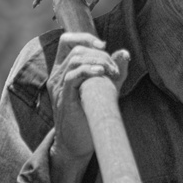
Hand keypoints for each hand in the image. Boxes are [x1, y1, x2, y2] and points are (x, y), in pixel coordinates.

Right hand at [47, 29, 130, 161]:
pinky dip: (89, 71)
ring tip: (112, 72)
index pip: (66, 41)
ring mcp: (58, 87)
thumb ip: (113, 71)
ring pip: (75, 60)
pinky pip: (72, 77)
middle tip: (114, 69)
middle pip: (75, 49)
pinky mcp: (64, 99)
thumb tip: (125, 53)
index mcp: (63, 70)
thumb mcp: (103, 89)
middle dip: (99, 54)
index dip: (84, 38)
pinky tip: (102, 74)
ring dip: (98, 61)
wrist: (76, 144)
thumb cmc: (89, 116)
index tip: (103, 46)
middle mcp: (57, 76)